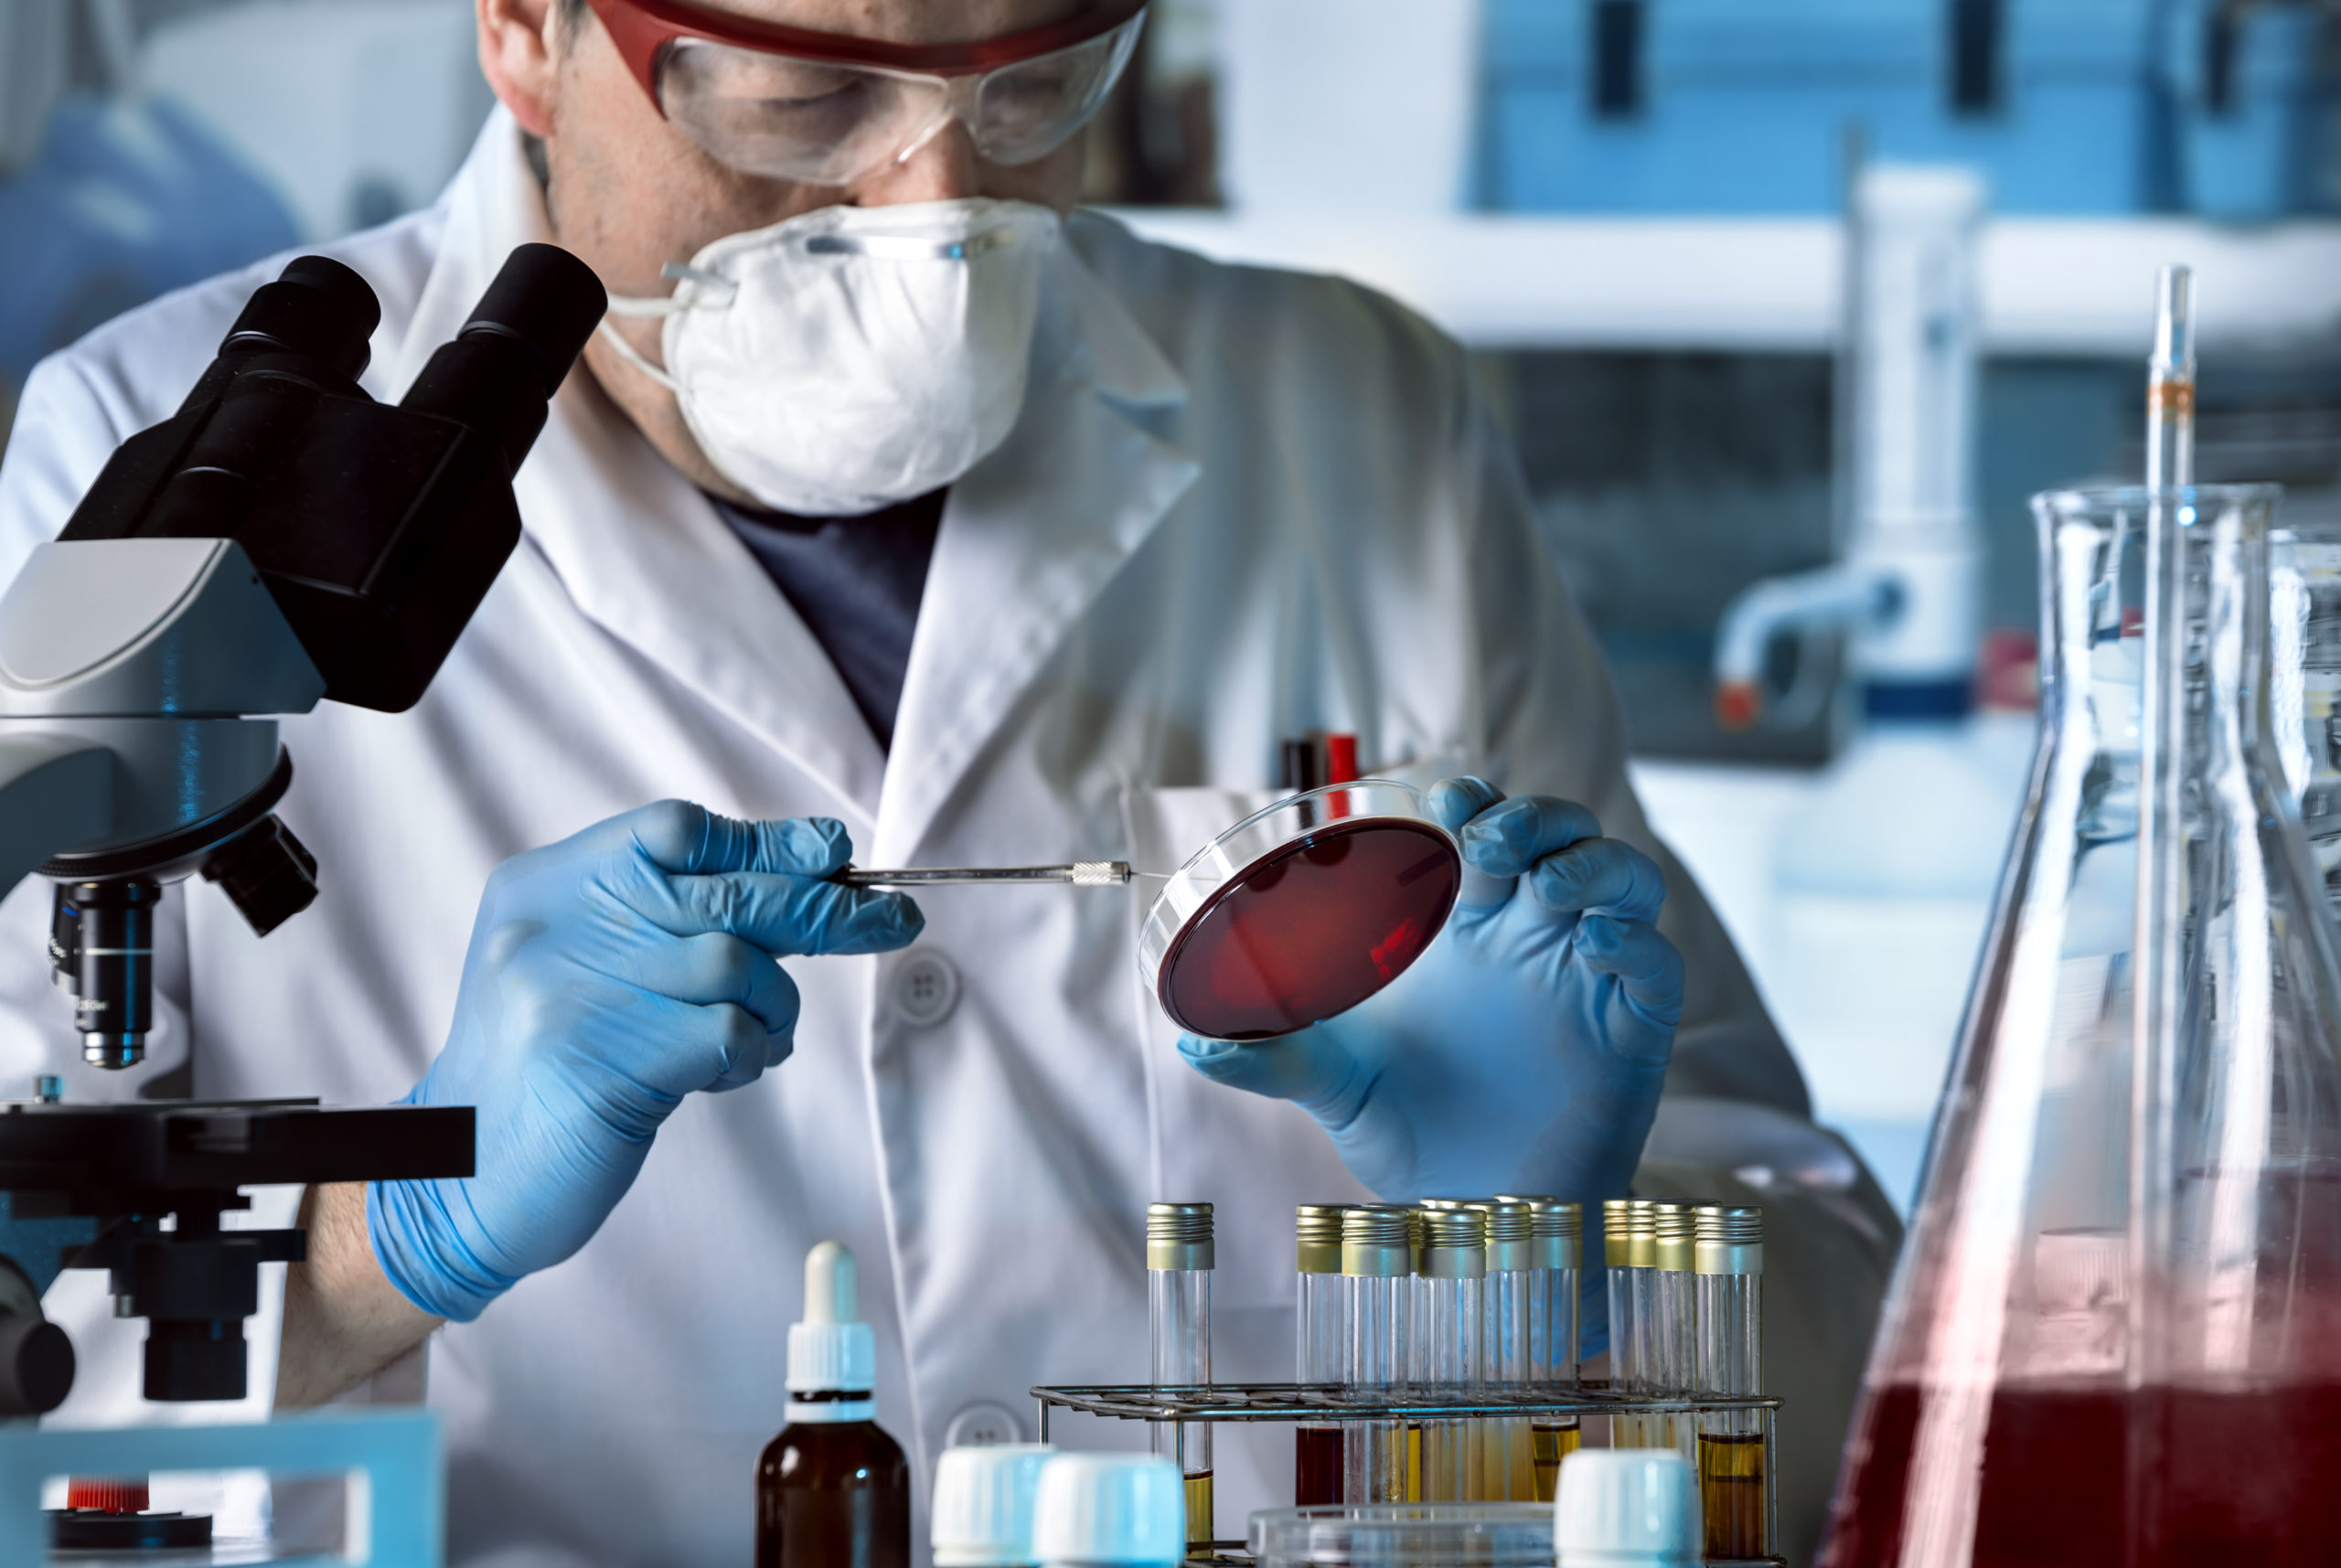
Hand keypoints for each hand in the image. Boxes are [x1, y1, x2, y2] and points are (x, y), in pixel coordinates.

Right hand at [367, 801, 921, 1320]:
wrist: (459, 1176)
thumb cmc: (550, 1064)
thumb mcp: (587, 963)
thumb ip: (667, 915)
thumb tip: (809, 870)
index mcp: (546, 886)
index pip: (673, 831)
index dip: (766, 841)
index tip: (832, 854)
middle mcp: (553, 928)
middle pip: (724, 894)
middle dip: (823, 908)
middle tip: (893, 920)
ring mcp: (573, 994)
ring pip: (735, 964)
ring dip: (776, 1005)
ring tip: (763, 1038)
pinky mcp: (602, 1066)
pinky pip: (726, 1034)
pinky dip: (753, 1052)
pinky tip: (734, 1071)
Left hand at [1178, 778, 1682, 1201]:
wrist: (1473, 1222)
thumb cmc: (1410, 1139)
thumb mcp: (1331, 1087)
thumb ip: (1271, 1055)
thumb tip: (1191, 1042)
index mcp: (1470, 928)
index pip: (1488, 828)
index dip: (1476, 801)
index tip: (1444, 806)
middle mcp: (1534, 940)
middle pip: (1563, 833)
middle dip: (1535, 818)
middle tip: (1490, 845)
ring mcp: (1588, 980)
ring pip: (1625, 879)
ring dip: (1592, 863)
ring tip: (1546, 886)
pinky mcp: (1633, 1032)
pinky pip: (1657, 964)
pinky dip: (1633, 939)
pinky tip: (1594, 944)